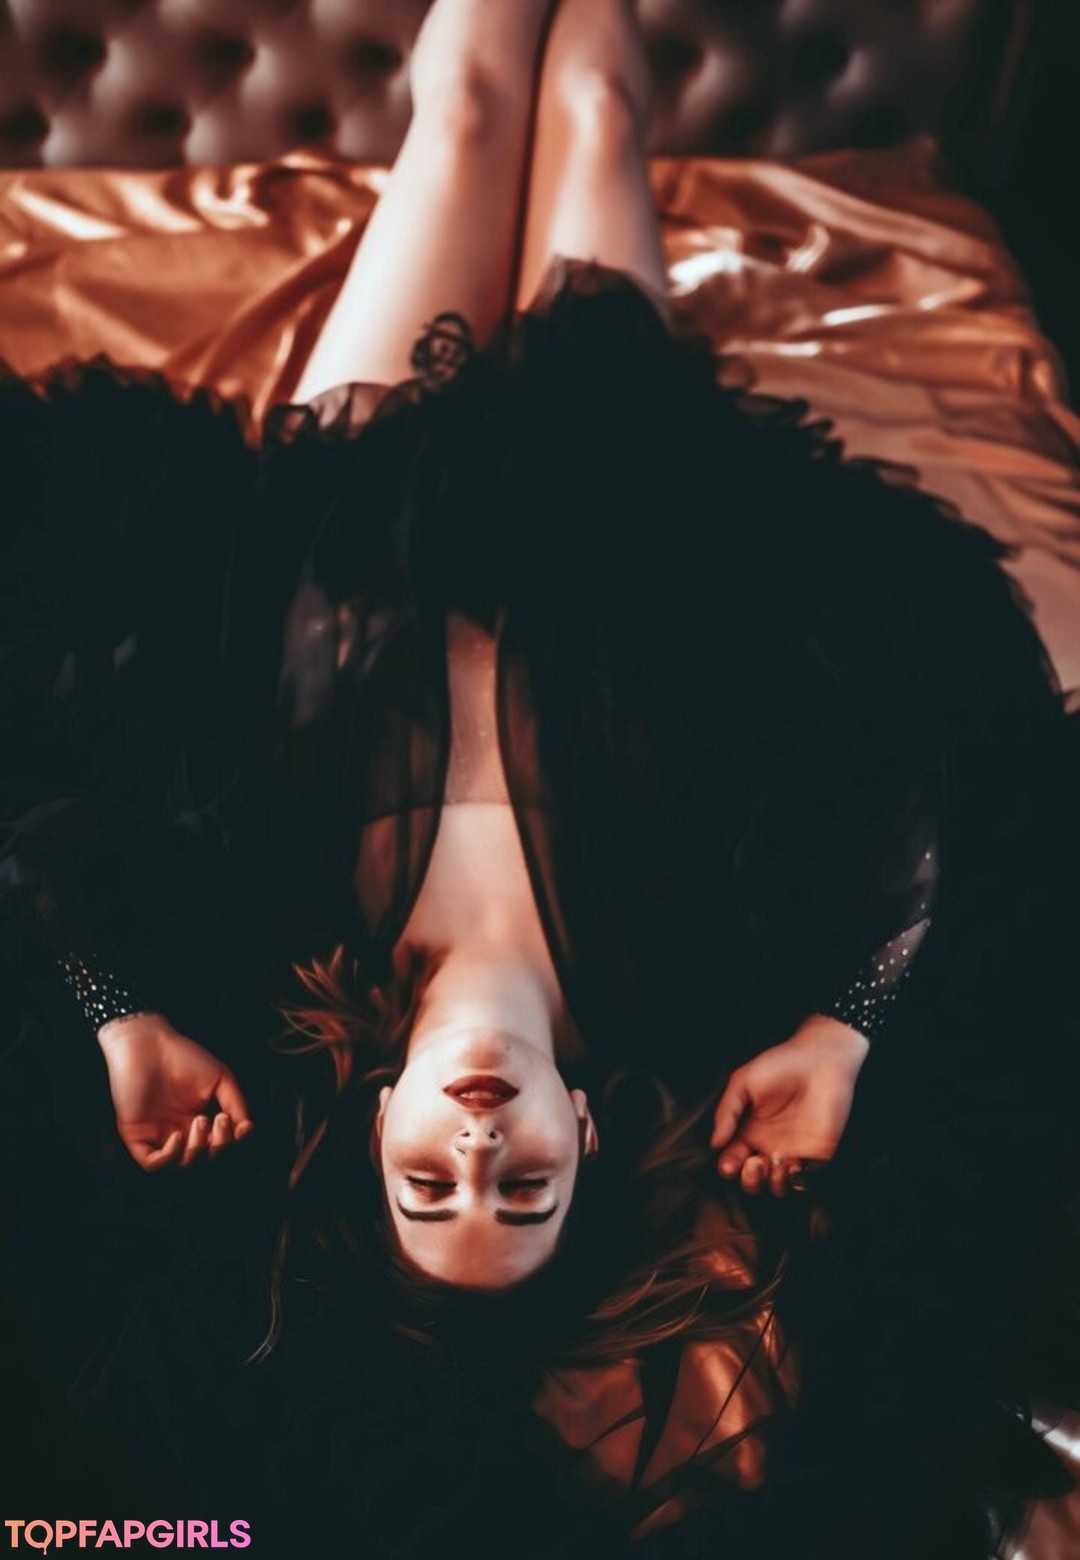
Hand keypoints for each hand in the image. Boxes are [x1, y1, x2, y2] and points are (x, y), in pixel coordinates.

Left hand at [97, 1012, 252, 1171]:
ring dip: (196, 1150)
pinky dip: (169, 1157)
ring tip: (200, 1120)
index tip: (242, 1127)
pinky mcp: (136, 1135)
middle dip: (218, 1145)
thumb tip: (247, 1129)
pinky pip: (152, 1163)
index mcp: (197, 1120)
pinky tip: (178, 1136)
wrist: (148, 1044)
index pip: (218, 1144)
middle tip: (220, 1120)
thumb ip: (236, 1103)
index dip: (232, 1141)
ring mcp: (157, 1134)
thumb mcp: (220, 1078)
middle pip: (203, 1158)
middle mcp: (179, 1130)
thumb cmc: (183, 1056)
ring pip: (181, 1163)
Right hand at [710, 1014, 869, 1196]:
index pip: (733, 1160)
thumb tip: (714, 1142)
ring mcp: (792, 1152)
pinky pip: (805, 1181)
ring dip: (771, 1182)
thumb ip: (727, 1111)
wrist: (819, 1059)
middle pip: (753, 1180)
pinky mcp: (817, 1155)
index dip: (729, 1167)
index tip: (729, 1163)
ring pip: (777, 1186)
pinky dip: (796, 1182)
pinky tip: (792, 1164)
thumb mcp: (743, 1082)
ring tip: (773, 1160)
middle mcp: (768, 1146)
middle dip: (749, 1180)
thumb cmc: (780, 1065)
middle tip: (753, 1163)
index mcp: (748, 1131)